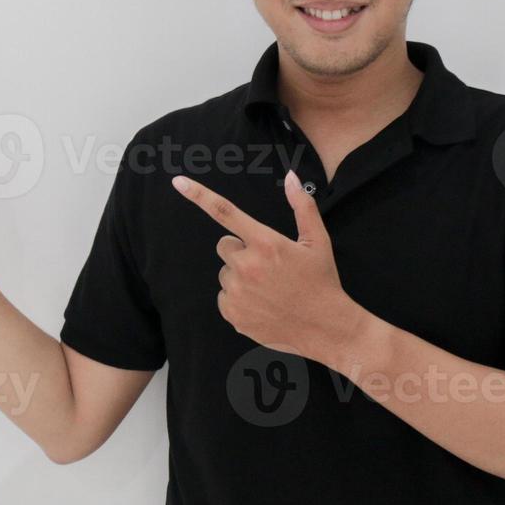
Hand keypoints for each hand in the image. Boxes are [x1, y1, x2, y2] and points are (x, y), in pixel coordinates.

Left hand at [172, 169, 367, 363]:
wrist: (326, 327)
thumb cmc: (322, 281)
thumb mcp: (317, 241)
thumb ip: (302, 206)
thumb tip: (290, 176)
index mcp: (265, 243)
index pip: (225, 212)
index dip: (199, 195)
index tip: (178, 182)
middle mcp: (246, 266)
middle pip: (224, 246)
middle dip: (241, 251)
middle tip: (268, 266)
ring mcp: (237, 292)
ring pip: (225, 273)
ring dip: (240, 277)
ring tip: (269, 289)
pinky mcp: (233, 314)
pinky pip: (224, 297)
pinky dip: (239, 300)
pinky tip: (262, 304)